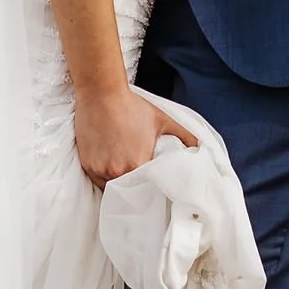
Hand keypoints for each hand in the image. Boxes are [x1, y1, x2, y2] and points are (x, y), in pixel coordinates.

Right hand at [74, 86, 199, 188]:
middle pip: (130, 194)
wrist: (102, 94)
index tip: (155, 191)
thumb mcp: (163, 120)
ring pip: (113, 191)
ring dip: (120, 188)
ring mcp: (101, 170)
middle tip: (141, 190)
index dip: (152, 192)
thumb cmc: (133, 106)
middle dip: (136, 193)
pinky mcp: (88, 166)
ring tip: (126, 181)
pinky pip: (98, 183)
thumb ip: (184, 135)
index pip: (148, 191)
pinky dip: (106, 180)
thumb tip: (200, 148)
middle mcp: (119, 172)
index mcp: (139, 165)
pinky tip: (112, 171)